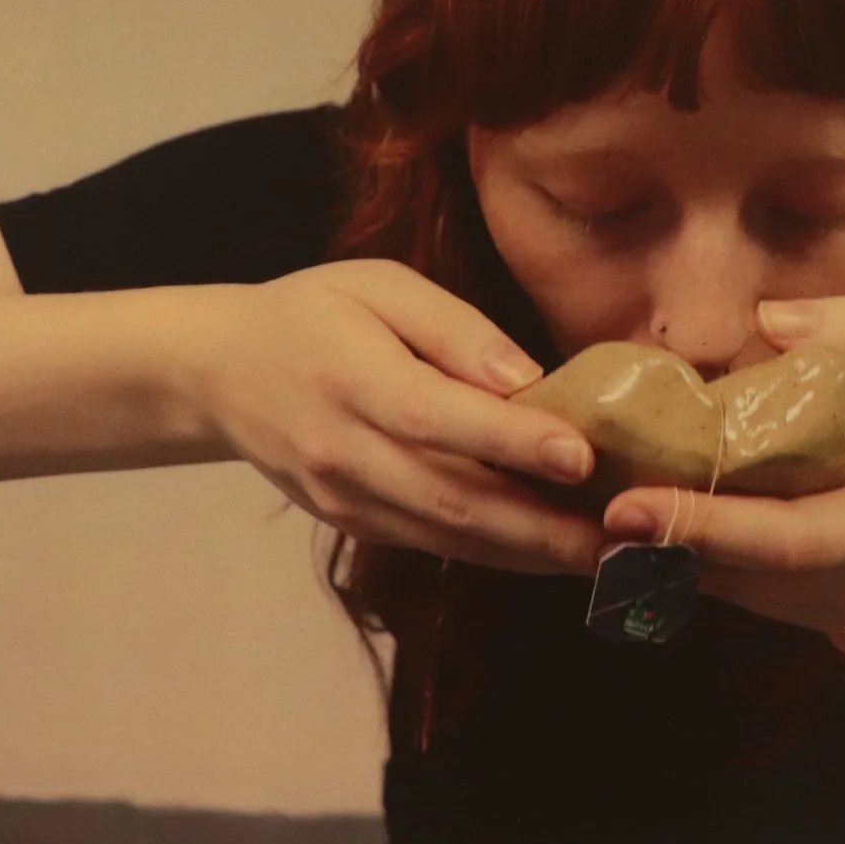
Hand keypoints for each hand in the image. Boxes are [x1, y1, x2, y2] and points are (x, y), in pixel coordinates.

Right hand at [181, 259, 607, 574]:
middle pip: (453, 499)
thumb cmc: (314, 312)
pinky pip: (434, 544)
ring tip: (608, 557)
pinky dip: (497, 554)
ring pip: (449, 537)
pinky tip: (553, 552)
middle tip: (623, 539)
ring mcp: (346, 498)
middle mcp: (345, 450)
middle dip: (544, 527)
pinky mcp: (352, 523)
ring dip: (532, 554)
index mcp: (351, 378)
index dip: (512, 442)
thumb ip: (454, 328)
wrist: (221, 373)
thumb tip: (526, 378)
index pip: (439, 417)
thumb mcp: (379, 286)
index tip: (583, 456)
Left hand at [598, 296, 844, 656]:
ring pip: (749, 596)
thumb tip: (767, 321)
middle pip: (748, 577)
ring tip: (606, 508)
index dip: (698, 527)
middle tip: (583, 500)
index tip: (623, 507)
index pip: (780, 540)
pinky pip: (768, 600)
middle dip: (664, 542)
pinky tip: (670, 524)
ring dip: (681, 556)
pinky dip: (720, 565)